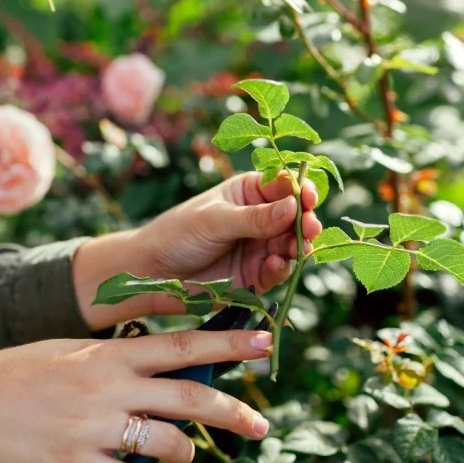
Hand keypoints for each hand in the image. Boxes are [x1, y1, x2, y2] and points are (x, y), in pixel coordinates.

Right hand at [0, 329, 272, 462]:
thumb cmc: (11, 376)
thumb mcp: (67, 352)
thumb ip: (113, 358)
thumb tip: (158, 364)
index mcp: (106, 353)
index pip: (182, 344)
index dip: (229, 340)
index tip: (264, 339)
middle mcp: (107, 387)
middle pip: (189, 396)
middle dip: (233, 408)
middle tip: (260, 421)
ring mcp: (93, 430)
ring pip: (169, 444)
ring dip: (188, 453)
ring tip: (190, 456)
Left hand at [74, 172, 320, 328]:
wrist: (153, 273)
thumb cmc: (178, 233)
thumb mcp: (214, 220)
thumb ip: (254, 217)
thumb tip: (294, 207)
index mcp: (249, 192)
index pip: (283, 187)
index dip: (300, 190)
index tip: (308, 197)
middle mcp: (260, 219)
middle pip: (295, 218)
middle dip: (306, 222)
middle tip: (310, 227)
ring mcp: (259, 248)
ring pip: (292, 246)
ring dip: (298, 247)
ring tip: (296, 249)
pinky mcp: (255, 276)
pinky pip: (277, 272)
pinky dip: (281, 269)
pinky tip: (276, 265)